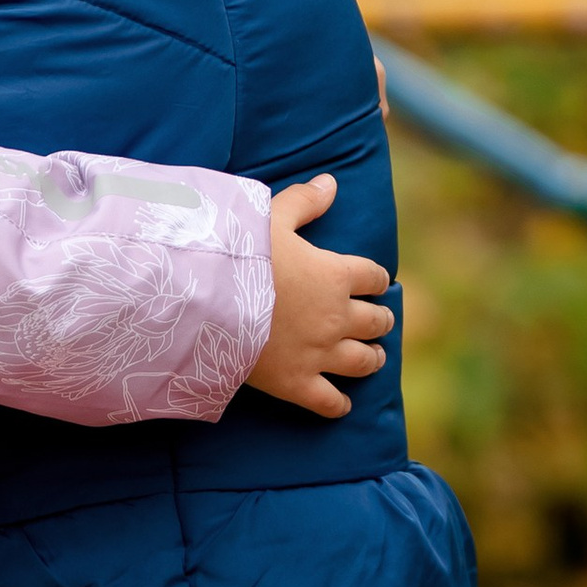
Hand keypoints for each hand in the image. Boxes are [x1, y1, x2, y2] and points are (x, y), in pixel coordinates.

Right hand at [245, 176, 394, 420]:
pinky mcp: (297, 383)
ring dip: (373, 358)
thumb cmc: (238, 255)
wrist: (206, 301)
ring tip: (374, 357)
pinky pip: (330, 402)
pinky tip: (342, 404)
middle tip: (377, 321)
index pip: (373, 276)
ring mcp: (319, 353)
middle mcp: (337, 316)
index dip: (375, 278)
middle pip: (376, 321)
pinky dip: (339, 404)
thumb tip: (331, 182)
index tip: (374, 281)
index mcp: (336, 274)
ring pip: (364, 361)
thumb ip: (304, 202)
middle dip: (380, 320)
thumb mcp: (270, 218)